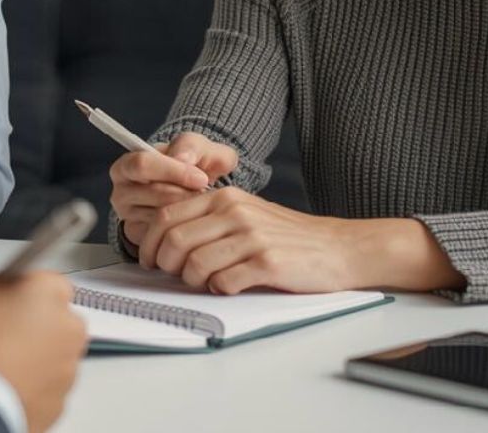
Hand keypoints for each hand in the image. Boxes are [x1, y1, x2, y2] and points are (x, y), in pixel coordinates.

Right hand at [0, 265, 86, 432]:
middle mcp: (66, 330)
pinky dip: (23, 381)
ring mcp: (66, 370)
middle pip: (46, 314)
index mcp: (46, 294)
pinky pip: (41, 383)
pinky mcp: (57, 403)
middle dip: (19, 319)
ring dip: (23, 352)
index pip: (37, 276)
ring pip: (45, 351)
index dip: (8, 286)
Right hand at [109, 132, 235, 247]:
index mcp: (127, 165)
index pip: (142, 164)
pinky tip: (194, 219)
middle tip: (206, 195)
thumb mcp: (198, 147)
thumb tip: (180, 158)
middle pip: (153, 193)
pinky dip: (182, 228)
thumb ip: (191, 145)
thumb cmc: (194, 166)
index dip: (173, 171)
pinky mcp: (139, 237)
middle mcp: (121, 192)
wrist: (198, 191)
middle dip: (185, 193)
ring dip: (187, 211)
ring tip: (201, 204)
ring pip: (160, 216)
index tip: (201, 178)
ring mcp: (128, 217)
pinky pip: (162, 236)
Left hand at [135, 186, 361, 292]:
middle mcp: (235, 212)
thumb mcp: (246, 213)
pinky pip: (225, 281)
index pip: (167, 216)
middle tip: (173, 275)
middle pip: (175, 240)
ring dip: (193, 280)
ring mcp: (252, 237)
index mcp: (224, 198)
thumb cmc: (288, 236)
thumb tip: (165, 241)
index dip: (149, 241)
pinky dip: (220, 289)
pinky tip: (230, 287)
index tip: (149, 259)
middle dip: (166, 264)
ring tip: (206, 282)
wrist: (338, 247)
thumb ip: (210, 220)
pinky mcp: (268, 262)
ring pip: (195, 263)